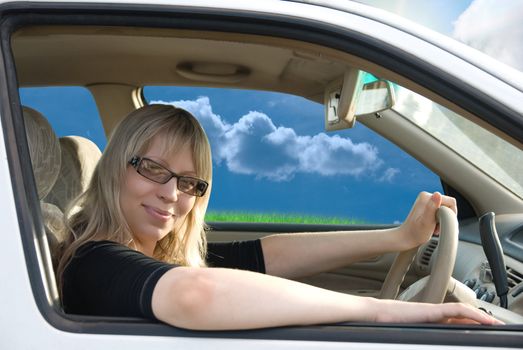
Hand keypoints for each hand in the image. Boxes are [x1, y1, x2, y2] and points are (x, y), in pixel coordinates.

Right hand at [373, 300, 503, 324]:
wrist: (371, 315)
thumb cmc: (383, 326)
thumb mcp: (406, 333)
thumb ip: (417, 335)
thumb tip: (421, 339)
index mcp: (426, 320)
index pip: (453, 321)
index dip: (470, 324)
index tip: (483, 331)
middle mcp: (431, 313)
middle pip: (461, 316)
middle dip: (480, 322)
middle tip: (495, 329)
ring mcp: (431, 310)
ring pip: (462, 312)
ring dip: (481, 318)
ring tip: (495, 325)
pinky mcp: (431, 309)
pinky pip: (456, 310)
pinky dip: (471, 314)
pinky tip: (483, 320)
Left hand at [399, 192, 457, 249]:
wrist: (406, 238)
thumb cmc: (416, 233)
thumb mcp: (427, 221)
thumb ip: (432, 207)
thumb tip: (437, 194)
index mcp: (426, 196)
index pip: (451, 202)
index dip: (451, 215)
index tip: (442, 223)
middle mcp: (426, 196)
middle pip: (448, 206)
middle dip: (446, 218)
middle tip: (436, 227)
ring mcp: (426, 202)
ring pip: (445, 211)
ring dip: (442, 221)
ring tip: (434, 229)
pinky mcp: (426, 208)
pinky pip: (440, 213)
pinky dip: (439, 222)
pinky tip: (432, 228)